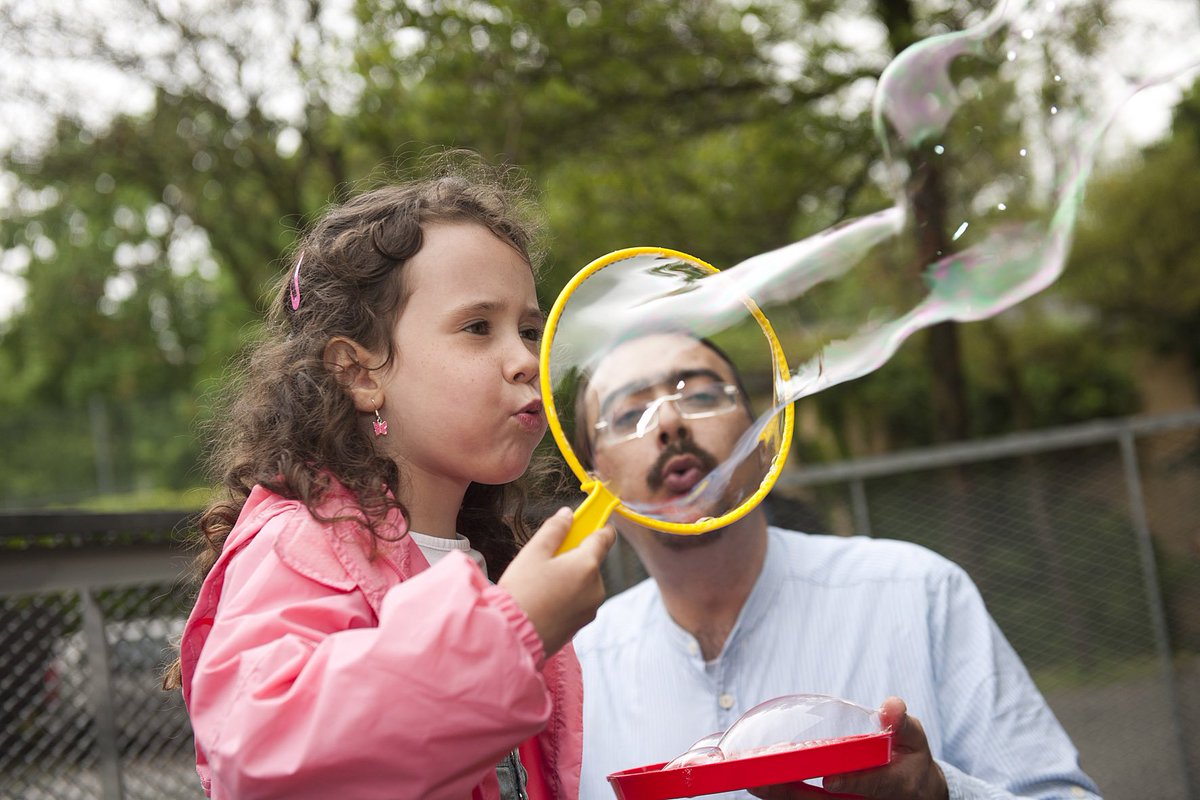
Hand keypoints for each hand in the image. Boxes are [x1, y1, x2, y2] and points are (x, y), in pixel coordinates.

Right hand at [498, 507, 615, 657]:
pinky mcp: (582, 624)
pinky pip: (578, 601)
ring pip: (584, 582)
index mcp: (587, 565)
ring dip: (570, 577)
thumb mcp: (533, 552)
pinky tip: (544, 601)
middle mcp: (596, 587)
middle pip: (591, 561)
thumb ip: (555, 529)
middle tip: (546, 560)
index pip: (605, 536)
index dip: (596, 524)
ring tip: (541, 584)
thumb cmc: (522, 592)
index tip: (586, 521)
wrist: (513, 636)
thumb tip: (568, 514)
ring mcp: (591, 608)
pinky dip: (566, 596)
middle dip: (573, 556)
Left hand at [750, 697, 947, 799]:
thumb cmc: (909, 757)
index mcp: (896, 784)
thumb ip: (901, 723)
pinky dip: (784, 794)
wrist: (913, 790)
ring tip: (751, 780)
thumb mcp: (913, 738)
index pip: (873, 785)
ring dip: (782, 795)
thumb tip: (890, 707)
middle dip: (794, 793)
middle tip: (762, 781)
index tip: (830, 779)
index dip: (852, 781)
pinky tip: (760, 782)